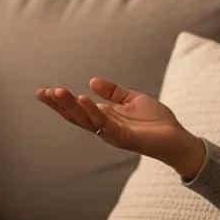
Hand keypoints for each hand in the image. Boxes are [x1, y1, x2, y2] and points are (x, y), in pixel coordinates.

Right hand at [35, 77, 206, 177]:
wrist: (177, 138)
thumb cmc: (156, 122)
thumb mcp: (132, 100)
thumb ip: (113, 92)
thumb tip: (91, 81)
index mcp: (105, 117)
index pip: (77, 109)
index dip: (60, 101)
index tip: (42, 91)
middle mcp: (104, 127)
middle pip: (75, 116)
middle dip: (58, 104)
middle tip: (42, 92)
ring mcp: (112, 133)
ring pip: (86, 119)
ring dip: (71, 105)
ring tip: (58, 91)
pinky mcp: (124, 137)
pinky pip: (105, 125)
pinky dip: (93, 112)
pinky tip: (84, 99)